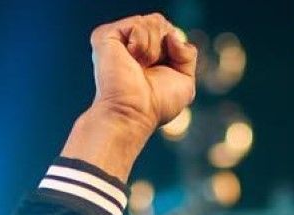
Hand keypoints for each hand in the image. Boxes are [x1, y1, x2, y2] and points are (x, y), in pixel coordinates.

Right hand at [88, 13, 197, 136]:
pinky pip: (138, 24)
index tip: (161, 72)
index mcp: (144, 52)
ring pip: (152, 22)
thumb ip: (188, 53)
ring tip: (139, 68)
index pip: (168, 31)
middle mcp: (128, 43)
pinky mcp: (105, 36)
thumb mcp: (185, 80)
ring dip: (154, 50)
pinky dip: (142, 45)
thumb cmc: (156, 105)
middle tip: (149, 70)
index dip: (174, 50)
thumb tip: (171, 36)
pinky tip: (130, 60)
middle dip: (165, 48)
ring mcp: (117, 39)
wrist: (134, 114)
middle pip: (161, 23)